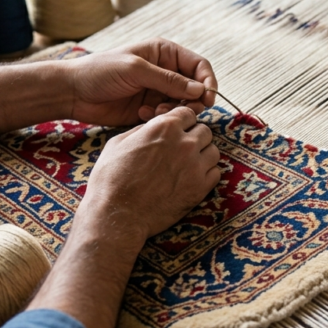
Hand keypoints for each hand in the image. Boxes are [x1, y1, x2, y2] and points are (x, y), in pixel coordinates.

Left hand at [68, 38, 217, 126]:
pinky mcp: (149, 108)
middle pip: (195, 87)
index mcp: (164, 53)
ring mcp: (157, 90)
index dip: (207, 81)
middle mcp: (165, 71)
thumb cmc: (100, 71)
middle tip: (182, 112)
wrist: (73, 91)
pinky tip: (142, 114)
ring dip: (174, 110)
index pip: (198, 66)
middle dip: (191, 100)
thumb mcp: (136, 70)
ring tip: (155, 111)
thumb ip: (169, 80)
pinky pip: (167, 116)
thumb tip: (200, 90)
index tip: (208, 99)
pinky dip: (160, 117)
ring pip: (183, 104)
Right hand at [75, 107, 221, 246]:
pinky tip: (191, 178)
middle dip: (193, 137)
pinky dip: (206, 174)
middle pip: (204, 131)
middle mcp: (185, 143)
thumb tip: (154, 126)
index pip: (188, 113)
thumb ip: (143, 129)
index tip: (176, 131)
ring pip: (213, 151)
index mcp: (165, 127)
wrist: (116, 214)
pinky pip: (215, 173)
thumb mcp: (119, 142)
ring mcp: (195, 166)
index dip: (181, 121)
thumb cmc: (111, 179)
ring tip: (187, 164)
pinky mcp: (200, 188)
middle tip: (180, 150)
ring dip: (202, 155)